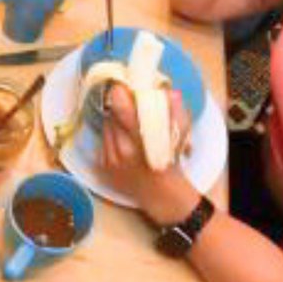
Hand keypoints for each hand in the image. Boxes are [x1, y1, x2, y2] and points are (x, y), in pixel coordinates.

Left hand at [98, 84, 198, 225]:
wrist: (161, 195)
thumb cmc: (171, 162)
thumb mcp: (180, 135)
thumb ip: (175, 111)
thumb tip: (169, 91)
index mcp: (141, 141)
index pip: (122, 110)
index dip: (119, 94)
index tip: (121, 86)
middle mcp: (121, 150)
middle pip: (111, 116)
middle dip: (118, 107)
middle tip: (126, 102)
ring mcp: (110, 159)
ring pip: (105, 127)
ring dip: (114, 122)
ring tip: (127, 125)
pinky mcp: (103, 166)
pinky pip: (102, 142)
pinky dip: (111, 137)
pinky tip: (123, 141)